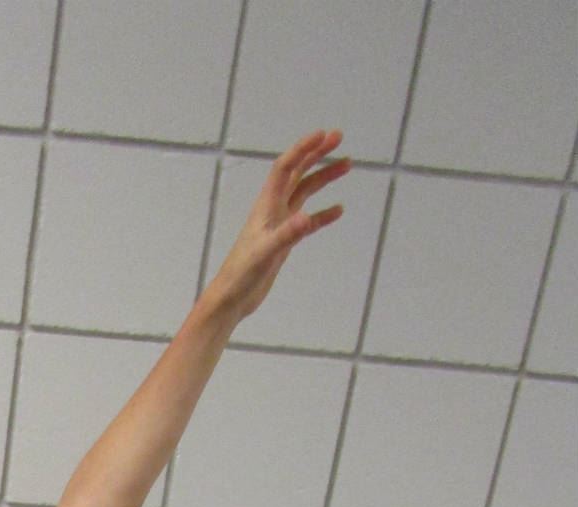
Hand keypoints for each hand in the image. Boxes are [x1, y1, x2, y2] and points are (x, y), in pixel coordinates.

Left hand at [208, 129, 349, 321]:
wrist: (233, 298)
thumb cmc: (242, 274)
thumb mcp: (266, 252)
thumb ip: (287, 234)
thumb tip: (306, 218)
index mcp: (266, 205)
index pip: (285, 167)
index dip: (303, 148)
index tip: (324, 135)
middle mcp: (273, 209)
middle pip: (297, 173)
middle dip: (317, 154)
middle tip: (340, 138)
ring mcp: (279, 224)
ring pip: (304, 193)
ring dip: (324, 178)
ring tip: (346, 166)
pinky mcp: (284, 241)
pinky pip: (308, 222)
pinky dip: (323, 214)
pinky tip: (338, 210)